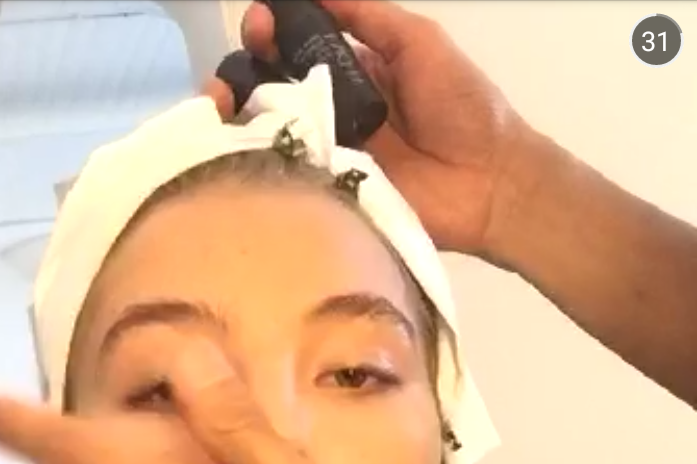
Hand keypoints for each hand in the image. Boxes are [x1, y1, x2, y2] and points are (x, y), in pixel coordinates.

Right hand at [217, 0, 534, 257]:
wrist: (490, 180)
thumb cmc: (462, 105)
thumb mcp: (417, 41)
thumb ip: (367, 15)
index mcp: (352, 73)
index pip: (294, 48)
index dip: (269, 34)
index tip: (258, 27)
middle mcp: (333, 113)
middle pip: (271, 90)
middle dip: (243, 74)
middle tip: (234, 76)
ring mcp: (329, 157)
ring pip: (269, 133)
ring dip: (238, 117)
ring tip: (222, 107)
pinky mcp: (332, 197)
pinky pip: (290, 178)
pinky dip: (262, 162)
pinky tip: (239, 149)